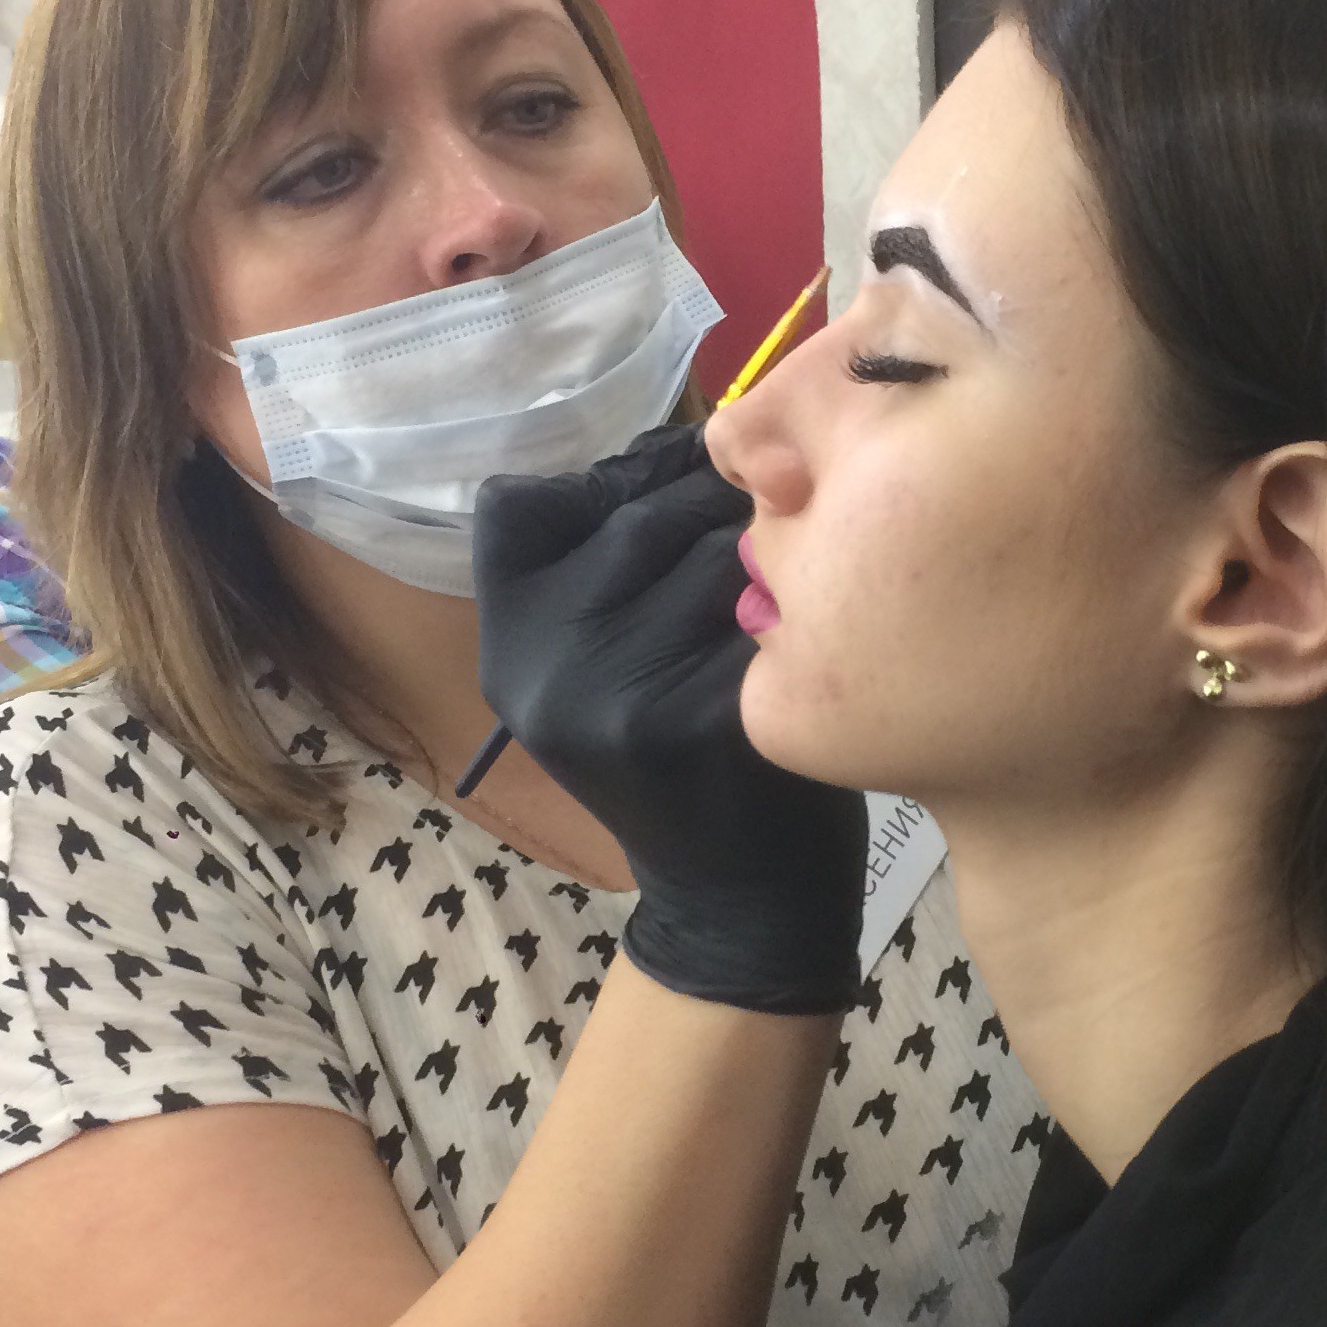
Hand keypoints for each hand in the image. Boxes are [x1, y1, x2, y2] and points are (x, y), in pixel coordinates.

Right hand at [473, 424, 865, 1013]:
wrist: (742, 898)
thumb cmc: (693, 750)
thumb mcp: (609, 659)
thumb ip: (613, 560)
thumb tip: (696, 428)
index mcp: (505, 646)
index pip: (519, 504)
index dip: (605, 479)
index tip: (668, 494)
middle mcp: (537, 670)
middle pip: (628, 512)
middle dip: (709, 500)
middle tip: (768, 522)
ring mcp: (608, 698)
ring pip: (702, 546)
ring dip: (763, 538)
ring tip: (798, 566)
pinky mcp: (689, 720)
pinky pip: (755, 600)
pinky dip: (798, 594)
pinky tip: (821, 618)